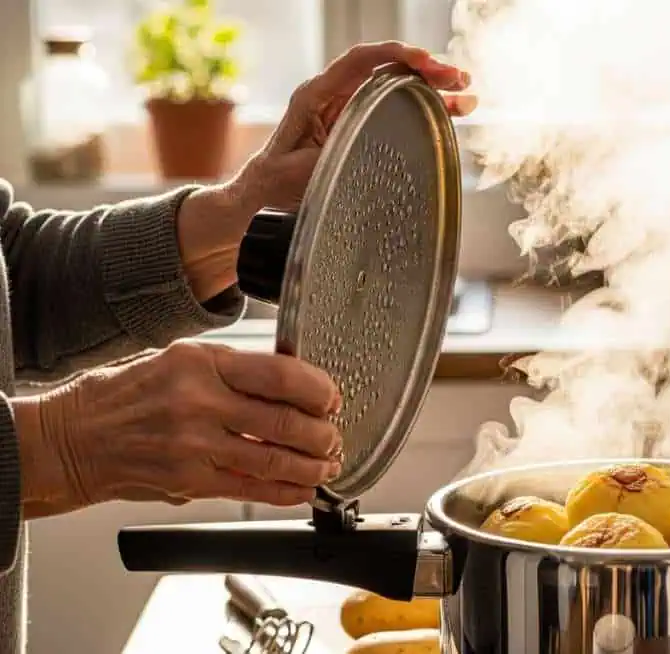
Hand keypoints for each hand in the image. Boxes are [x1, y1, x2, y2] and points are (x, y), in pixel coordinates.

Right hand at [12, 341, 343, 517]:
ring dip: (311, 465)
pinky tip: (302, 489)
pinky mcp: (187, 481)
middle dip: (322, 432)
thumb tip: (286, 383)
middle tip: (333, 436)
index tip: (331, 398)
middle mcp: (198, 401)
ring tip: (326, 464)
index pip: (279, 373)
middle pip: (284, 420)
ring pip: (274, 459)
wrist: (70, 439)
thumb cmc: (121, 395)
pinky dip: (284, 492)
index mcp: (199, 362)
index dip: (318, 389)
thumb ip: (229, 371)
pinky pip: (250, 489)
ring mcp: (192, 444)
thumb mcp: (175, 359)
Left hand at [179, 41, 475, 300]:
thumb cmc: (270, 188)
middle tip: (458, 78)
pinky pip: (395, 108)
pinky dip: (425, 108)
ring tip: (466, 94)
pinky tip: (452, 111)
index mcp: (315, 97)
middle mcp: (334, 97)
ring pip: (396, 88)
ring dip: (432, 88)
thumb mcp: (295, 175)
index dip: (394, 56)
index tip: (424, 62)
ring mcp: (349, 110)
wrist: (257, 203)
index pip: (359, 62)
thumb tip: (352, 150)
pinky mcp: (359, 127)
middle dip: (425, 69)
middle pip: (385, 70)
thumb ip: (321, 159)